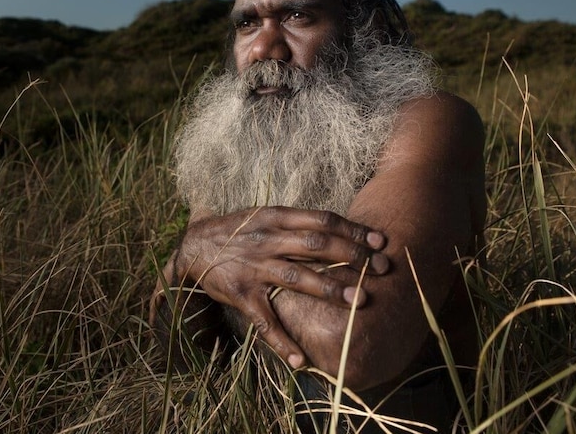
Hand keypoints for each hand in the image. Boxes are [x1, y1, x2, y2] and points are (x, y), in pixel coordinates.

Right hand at [173, 206, 388, 368]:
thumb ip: (298, 224)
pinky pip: (264, 321)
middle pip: (317, 246)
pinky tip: (300, 360)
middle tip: (382, 270)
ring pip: (298, 278)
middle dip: (353, 257)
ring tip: (360, 303)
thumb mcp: (266, 216)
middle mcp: (268, 240)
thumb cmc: (239, 230)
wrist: (194, 245)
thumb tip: (340, 230)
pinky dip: (282, 341)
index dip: (354, 230)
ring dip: (331, 290)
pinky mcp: (241, 293)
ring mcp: (255, 267)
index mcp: (276, 218)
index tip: (381, 242)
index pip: (323, 220)